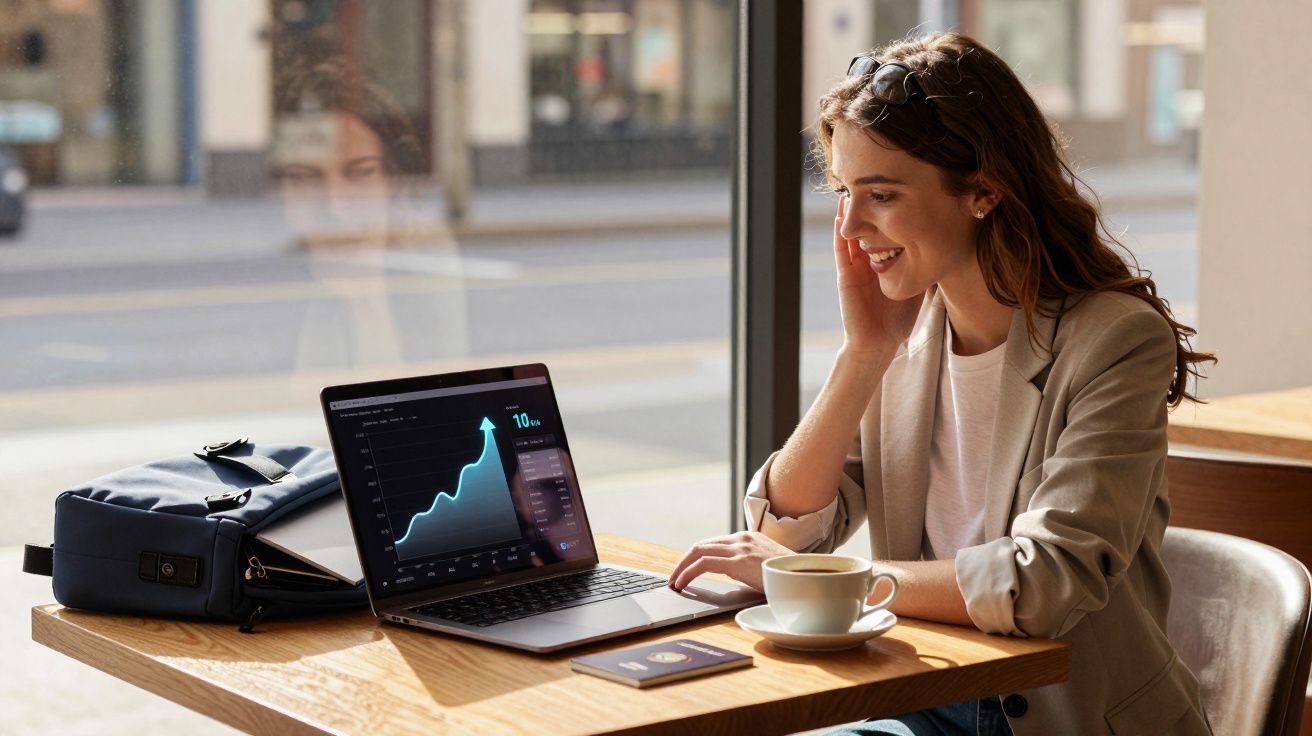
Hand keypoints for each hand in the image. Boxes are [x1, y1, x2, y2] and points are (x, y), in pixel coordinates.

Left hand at [666, 531, 792, 591]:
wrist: (809, 575)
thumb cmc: (790, 576)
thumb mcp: (766, 566)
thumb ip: (750, 566)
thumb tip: (735, 578)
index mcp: (749, 538)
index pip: (714, 544)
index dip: (696, 557)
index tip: (686, 569)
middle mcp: (742, 538)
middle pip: (702, 545)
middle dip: (684, 561)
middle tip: (674, 576)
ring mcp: (740, 548)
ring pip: (699, 551)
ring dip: (682, 567)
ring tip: (674, 582)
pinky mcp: (738, 561)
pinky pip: (704, 564)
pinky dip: (688, 573)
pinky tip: (682, 584)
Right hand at [833, 197, 922, 355]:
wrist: (879, 344)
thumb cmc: (897, 321)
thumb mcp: (915, 287)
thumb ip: (922, 268)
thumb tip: (945, 248)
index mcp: (882, 264)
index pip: (882, 232)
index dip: (885, 213)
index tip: (893, 192)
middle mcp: (866, 262)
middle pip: (864, 228)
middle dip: (865, 207)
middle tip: (869, 183)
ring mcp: (854, 268)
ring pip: (850, 234)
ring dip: (850, 214)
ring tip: (852, 191)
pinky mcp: (845, 276)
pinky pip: (841, 250)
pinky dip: (839, 233)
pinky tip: (841, 216)